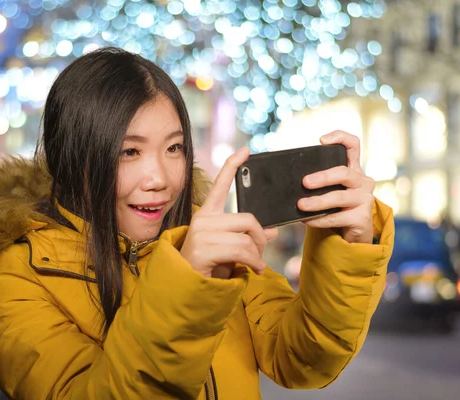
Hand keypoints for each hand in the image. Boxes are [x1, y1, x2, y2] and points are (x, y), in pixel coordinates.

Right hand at [180, 147, 278, 278]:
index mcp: (207, 215)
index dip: (232, 166)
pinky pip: (241, 252)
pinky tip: (255, 269)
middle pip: (247, 219)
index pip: (221, 185)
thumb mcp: (231, 248)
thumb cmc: (208, 266)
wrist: (187, 287)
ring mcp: (201, 234)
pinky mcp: (203, 249)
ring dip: (257, 254)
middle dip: (260, 237)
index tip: (245, 150)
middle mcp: (202, 220)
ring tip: (257, 264)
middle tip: (261, 252)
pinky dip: (254, 263)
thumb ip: (247, 236)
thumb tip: (272, 231)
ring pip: (246, 238)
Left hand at [297, 131, 374, 243]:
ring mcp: (365, 199)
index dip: (340, 138)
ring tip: (301, 205)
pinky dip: (319, 219)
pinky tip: (307, 220)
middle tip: (305, 182)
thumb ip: (319, 181)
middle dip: (323, 177)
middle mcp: (363, 181)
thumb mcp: (331, 190)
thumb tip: (290, 179)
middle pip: (344, 172)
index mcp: (353, 170)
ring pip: (339, 197)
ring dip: (317, 202)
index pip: (353, 145)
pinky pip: (336, 217)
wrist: (353, 234)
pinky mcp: (362, 218)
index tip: (322, 140)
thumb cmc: (337, 208)